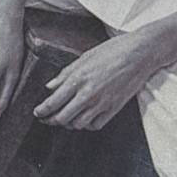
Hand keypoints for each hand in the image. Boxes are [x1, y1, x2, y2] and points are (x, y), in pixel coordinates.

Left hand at [34, 31, 158, 129]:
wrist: (139, 54)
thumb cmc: (112, 51)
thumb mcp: (83, 58)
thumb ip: (65, 74)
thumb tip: (50, 86)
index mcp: (77, 80)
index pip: (53, 102)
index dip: (42, 111)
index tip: (37, 113)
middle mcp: (88, 94)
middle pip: (63, 118)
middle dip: (51, 120)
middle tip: (46, 119)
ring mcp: (101, 104)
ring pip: (78, 124)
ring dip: (69, 124)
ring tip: (64, 119)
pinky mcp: (114, 109)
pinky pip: (96, 125)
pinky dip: (87, 125)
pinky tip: (84, 119)